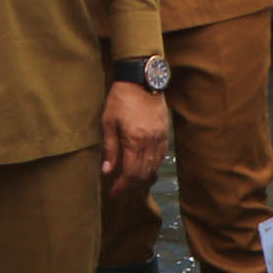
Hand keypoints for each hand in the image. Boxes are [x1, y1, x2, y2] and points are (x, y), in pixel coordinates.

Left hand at [101, 81, 169, 200]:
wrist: (142, 80)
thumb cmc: (121, 99)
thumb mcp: (108, 122)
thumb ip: (110, 148)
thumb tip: (107, 171)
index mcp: (136, 141)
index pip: (131, 173)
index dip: (123, 186)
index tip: (113, 192)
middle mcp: (151, 143)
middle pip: (144, 174)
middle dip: (131, 185)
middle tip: (119, 190)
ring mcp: (161, 138)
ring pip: (154, 167)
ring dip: (142, 178)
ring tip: (129, 182)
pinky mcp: (165, 133)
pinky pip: (161, 157)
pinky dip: (152, 166)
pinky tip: (143, 168)